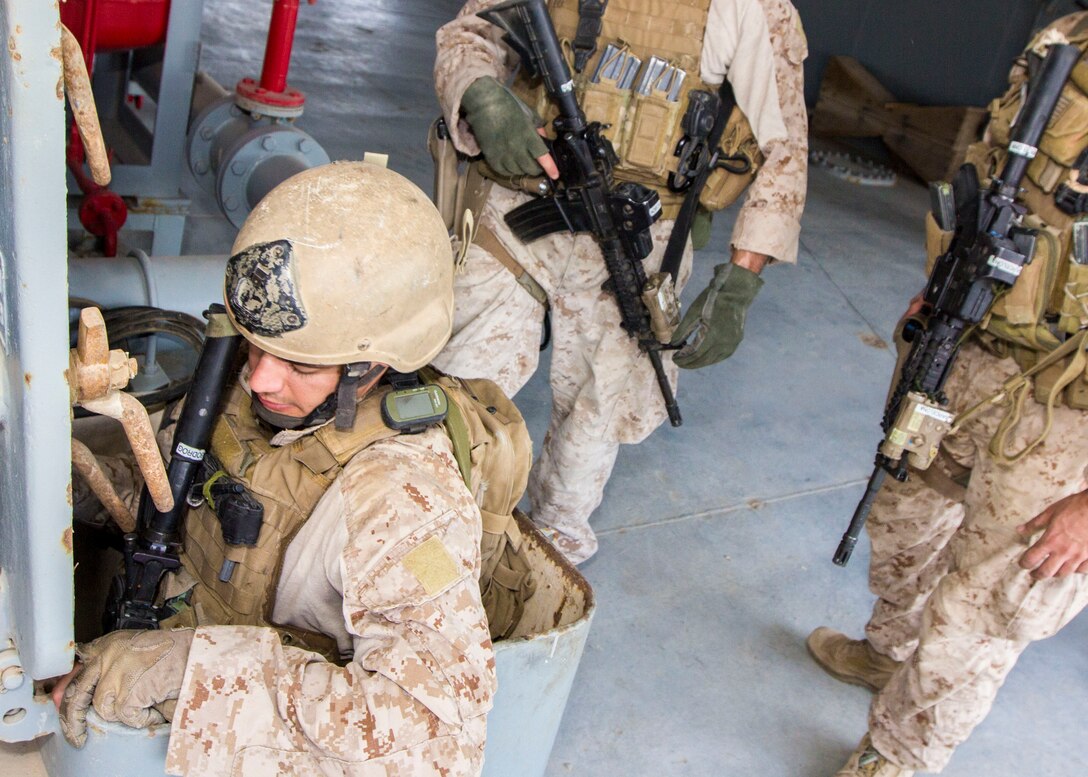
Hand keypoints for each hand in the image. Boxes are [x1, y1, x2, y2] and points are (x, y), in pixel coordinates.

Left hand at [59, 628, 192, 746]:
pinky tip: (157, 707)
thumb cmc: (179, 655)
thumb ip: (117, 664)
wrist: (202, 655)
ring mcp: (116, 673)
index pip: (81, 663)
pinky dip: (143, 718)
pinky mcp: (128, 691)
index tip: (64, 700)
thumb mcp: (141, 652)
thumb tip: (89, 694)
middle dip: (73, 716)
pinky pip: (126, 716)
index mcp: (112, 643)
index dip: (71, 685)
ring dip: (125, 713)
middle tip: (76, 735)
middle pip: (78, 690)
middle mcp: (109, 654)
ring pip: (104, 707)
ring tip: (148, 706)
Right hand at [461, 76, 557, 178]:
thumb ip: (538, 129)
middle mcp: (516, 148)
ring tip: (524, 163)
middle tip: (537, 164)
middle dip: (537, 168)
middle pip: (530, 168)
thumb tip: (545, 140)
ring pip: (518, 172)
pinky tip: (512, 165)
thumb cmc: (508, 105)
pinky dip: (510, 170)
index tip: (555, 175)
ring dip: (523, 170)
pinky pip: (504, 172)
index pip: (542, 156)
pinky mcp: (491, 157)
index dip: (550, 168)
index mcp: (527, 135)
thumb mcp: (528, 114)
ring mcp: (503, 154)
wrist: (484, 103)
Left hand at [670, 261, 763, 368]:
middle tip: (679, 362)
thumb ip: (683, 330)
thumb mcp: (694, 312)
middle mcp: (724, 343)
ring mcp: (732, 343)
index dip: (683, 359)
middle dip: (689, 363)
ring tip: (688, 361)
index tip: (674, 359)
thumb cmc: (712, 299)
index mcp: (713, 335)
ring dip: (700, 362)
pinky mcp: (736, 341)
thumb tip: (673, 343)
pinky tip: (703, 357)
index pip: (695, 354)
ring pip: (713, 360)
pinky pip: (722, 355)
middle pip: (704, 360)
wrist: (735, 291)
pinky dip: (711, 358)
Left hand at [1017, 490, 1087, 578]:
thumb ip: (1034, 524)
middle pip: (1046, 572)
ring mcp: (1078, 556)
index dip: (1024, 563)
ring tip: (1051, 571)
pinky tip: (1071, 567)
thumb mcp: (1050, 512)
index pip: (1031, 558)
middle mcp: (1063, 551)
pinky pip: (1081, 570)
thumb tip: (1019, 530)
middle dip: (1037, 575)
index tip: (1023, 564)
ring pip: (1063, 573)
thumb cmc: (1075, 507)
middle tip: (1033, 574)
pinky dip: (1074, 570)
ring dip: (1054, 573)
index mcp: (1051, 540)